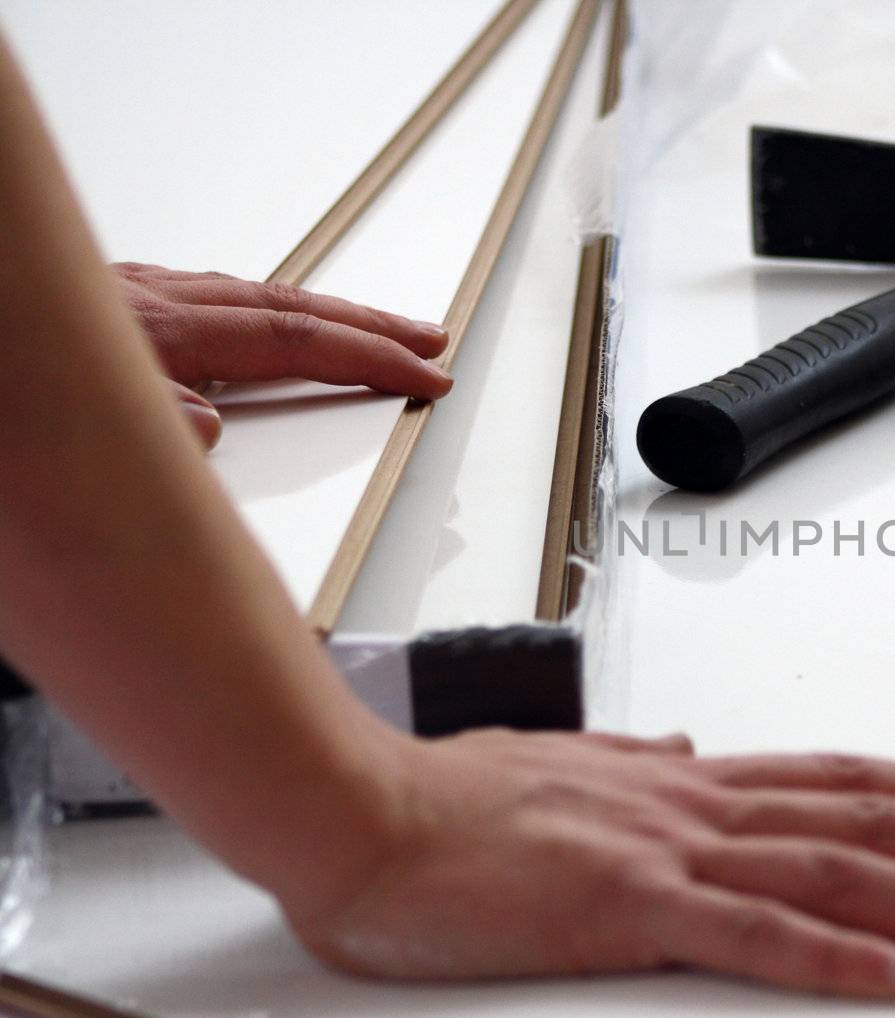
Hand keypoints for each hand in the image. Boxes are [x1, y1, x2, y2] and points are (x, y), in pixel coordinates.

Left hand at [113, 263, 451, 446]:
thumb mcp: (52, 434)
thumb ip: (145, 423)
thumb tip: (209, 425)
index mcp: (155, 332)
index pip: (294, 340)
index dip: (368, 356)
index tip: (421, 375)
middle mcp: (149, 302)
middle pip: (290, 304)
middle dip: (369, 324)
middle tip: (427, 341)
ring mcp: (128, 295)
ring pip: (250, 293)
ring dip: (319, 312)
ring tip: (364, 329)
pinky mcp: (105, 301)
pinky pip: (205, 292)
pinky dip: (256, 305)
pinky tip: (259, 318)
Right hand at [285, 729, 894, 1001]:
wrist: (363, 813)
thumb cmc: (448, 800)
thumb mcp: (565, 764)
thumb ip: (640, 763)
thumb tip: (691, 750)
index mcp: (685, 780)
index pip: (840, 778)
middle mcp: (699, 804)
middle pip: (871, 823)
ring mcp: (672, 853)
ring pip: (842, 873)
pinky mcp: (631, 910)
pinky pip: (760, 940)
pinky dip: (844, 962)